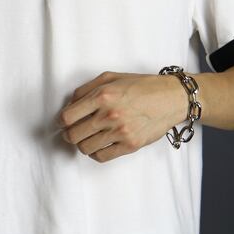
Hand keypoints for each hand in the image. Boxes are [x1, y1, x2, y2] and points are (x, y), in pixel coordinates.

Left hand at [56, 70, 188, 162]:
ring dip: (82, 144)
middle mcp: (109, 115)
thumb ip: (86, 89)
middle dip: (69, 134)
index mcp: (102, 95)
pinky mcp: (130, 145)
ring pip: (85, 148)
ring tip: (88, 138)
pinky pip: (101, 156)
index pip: (68, 117)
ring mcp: (120, 132)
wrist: (171, 98)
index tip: (64, 122)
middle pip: (73, 135)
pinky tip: (99, 145)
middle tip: (73, 131)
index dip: (61, 121)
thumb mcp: (111, 77)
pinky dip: (95, 153)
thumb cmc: (142, 86)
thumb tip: (70, 105)